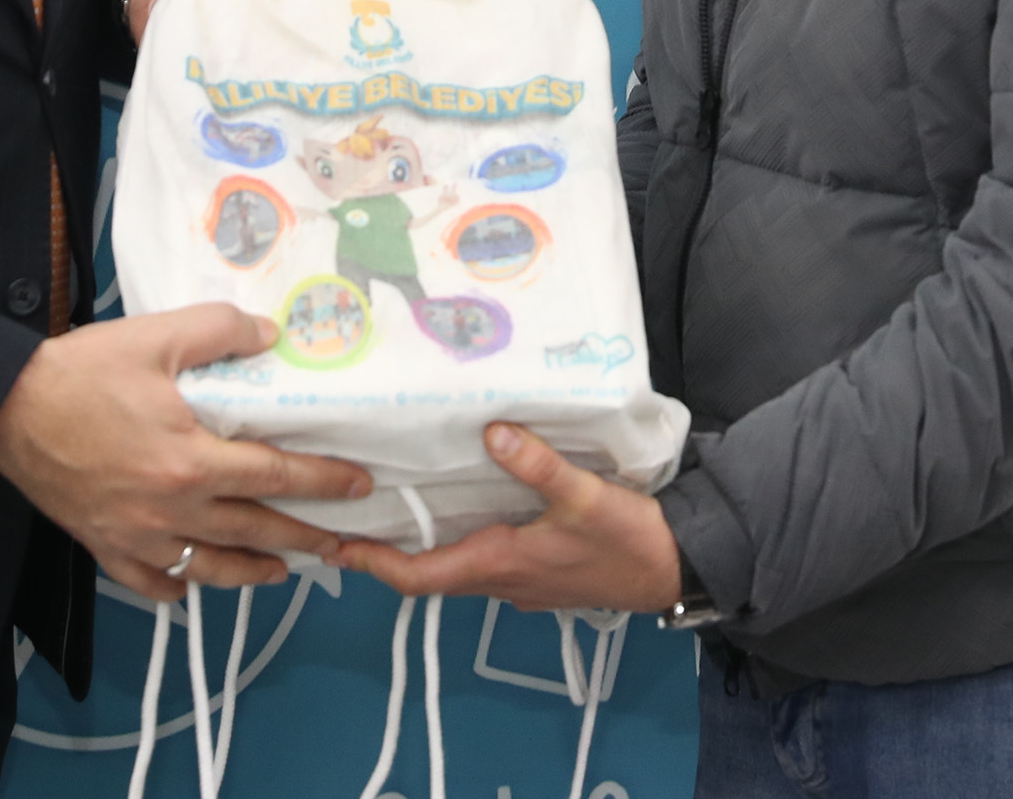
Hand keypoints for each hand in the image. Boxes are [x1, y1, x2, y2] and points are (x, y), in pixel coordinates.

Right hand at [0, 302, 367, 598]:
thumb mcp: (156, 335)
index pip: (275, 477)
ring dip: (252, 571)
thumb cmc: (79, 372)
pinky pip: (150, 581)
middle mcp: (171, 508)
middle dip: (304, 537)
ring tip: (283, 569)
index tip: (358, 484)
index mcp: (191, 460)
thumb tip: (271, 335)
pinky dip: (177, 586)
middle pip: (254, 531)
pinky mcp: (104, 546)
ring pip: (210, 567)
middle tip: (340, 542)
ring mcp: (137, 535)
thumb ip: (221, 331)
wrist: (1, 409)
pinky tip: (194, 584)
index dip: (323, 482)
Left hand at [329, 424, 680, 613]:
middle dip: (387, 553)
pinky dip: (458, 541)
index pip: (420, 577)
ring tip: (395, 509)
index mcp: (500, 563)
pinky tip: (463, 510)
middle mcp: (502, 581)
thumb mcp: (585, 498)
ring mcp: (520, 582)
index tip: (337, 547)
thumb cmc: (628, 541)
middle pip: (429, 574)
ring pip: (456, 569)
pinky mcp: (538, 574)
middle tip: (350, 523)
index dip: (375, 564)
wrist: (675, 571)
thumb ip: (540, 465)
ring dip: (422, 548)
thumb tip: (493, 431)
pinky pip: (484, 561)